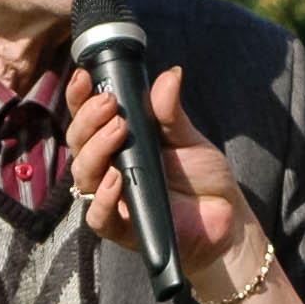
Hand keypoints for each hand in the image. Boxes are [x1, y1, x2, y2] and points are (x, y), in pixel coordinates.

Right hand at [65, 64, 261, 284]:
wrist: (226, 216)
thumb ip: (171, 111)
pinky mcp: (122, 228)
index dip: (78, 97)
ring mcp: (112, 197)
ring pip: (83, 176)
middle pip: (78, 143)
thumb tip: (170, 75)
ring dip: (95, 151)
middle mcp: (108, 167)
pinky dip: (102, 199)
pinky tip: (116, 179)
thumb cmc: (201, 175)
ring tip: (119, 131)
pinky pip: (98, 217)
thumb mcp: (187, 137)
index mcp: (117, 141)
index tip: (83, 77)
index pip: (86, 117)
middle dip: (88, 120)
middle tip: (111, 106)